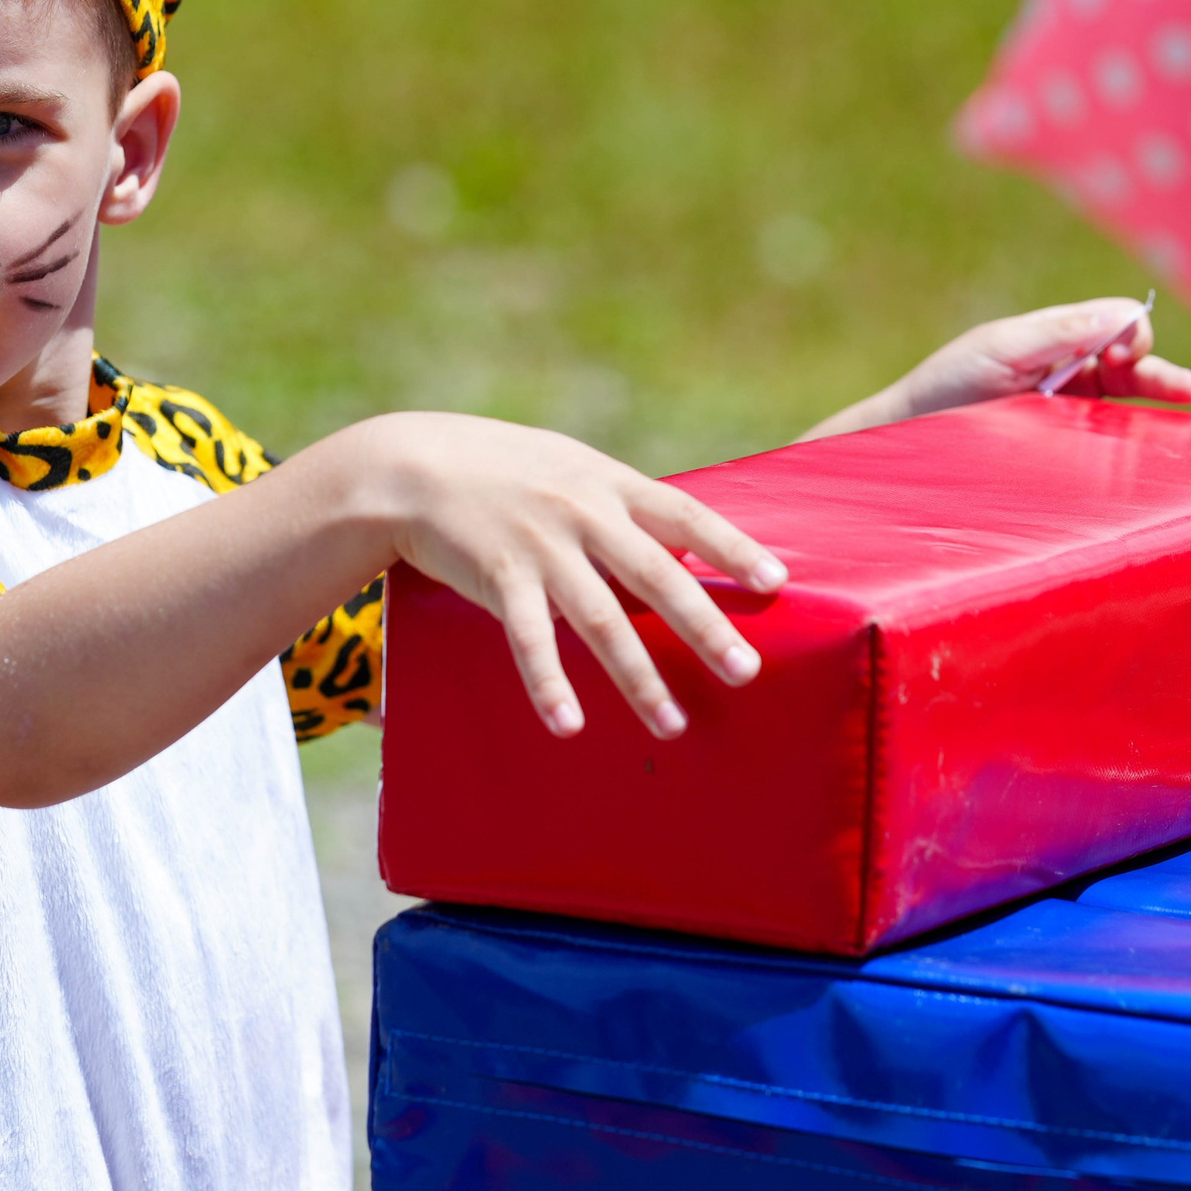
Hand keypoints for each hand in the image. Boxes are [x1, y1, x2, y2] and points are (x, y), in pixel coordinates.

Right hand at [344, 413, 787, 740]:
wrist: (413, 465)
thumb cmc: (503, 469)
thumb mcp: (571, 469)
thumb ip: (623, 506)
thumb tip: (684, 548)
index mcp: (609, 484)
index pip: (686, 515)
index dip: (733, 548)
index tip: (776, 582)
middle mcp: (583, 513)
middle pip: (657, 576)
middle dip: (704, 627)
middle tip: (746, 672)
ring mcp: (542, 547)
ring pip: (601, 620)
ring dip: (638, 677)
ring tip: (672, 724)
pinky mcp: (498, 577)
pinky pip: (529, 640)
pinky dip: (549, 683)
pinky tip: (569, 724)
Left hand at [799, 297, 1190, 439]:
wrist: (906, 441)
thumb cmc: (947, 386)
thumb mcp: (1002, 350)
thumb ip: (1062, 332)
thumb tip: (1127, 315)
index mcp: (1056, 338)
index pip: (1118, 322)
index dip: (1132, 333)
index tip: (1121, 354)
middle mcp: (1068, 372)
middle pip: (1133, 365)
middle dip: (1160, 374)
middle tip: (1185, 391)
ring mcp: (1066, 414)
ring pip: (1125, 407)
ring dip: (1150, 409)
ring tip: (1178, 420)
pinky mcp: (1061, 454)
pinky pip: (1103, 447)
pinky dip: (1125, 447)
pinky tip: (1144, 454)